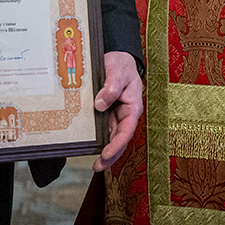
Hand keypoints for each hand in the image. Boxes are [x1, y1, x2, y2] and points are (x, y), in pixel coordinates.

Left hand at [93, 51, 142, 172]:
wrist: (118, 58)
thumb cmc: (121, 64)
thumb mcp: (117, 72)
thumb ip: (111, 87)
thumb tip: (100, 104)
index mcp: (133, 106)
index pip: (127, 130)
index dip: (117, 144)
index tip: (106, 153)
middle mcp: (126, 114)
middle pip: (120, 139)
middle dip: (111, 155)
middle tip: (98, 166)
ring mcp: (117, 115)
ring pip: (113, 137)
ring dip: (106, 151)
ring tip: (96, 165)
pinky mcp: (108, 114)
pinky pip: (105, 129)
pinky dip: (100, 140)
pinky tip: (92, 147)